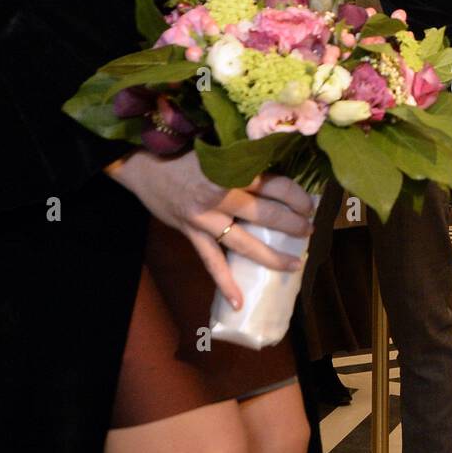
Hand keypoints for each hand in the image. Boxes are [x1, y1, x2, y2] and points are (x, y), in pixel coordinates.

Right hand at [105, 150, 313, 307]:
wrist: (142, 164)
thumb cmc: (185, 153)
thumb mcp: (218, 150)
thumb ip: (244, 162)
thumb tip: (280, 171)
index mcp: (232, 170)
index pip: (275, 185)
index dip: (297, 196)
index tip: (309, 204)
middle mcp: (221, 195)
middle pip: (266, 214)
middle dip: (293, 225)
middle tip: (309, 230)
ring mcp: (205, 218)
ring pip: (245, 243)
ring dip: (272, 256)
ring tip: (295, 263)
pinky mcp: (191, 233)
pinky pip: (211, 262)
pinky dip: (225, 283)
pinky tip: (239, 302)